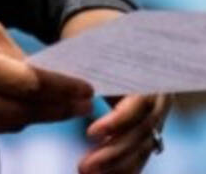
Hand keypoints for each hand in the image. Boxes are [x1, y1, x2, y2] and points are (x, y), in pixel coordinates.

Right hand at [0, 7, 92, 148]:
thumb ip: (17, 57)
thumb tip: (50, 82)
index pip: (29, 84)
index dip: (62, 88)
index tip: (87, 89)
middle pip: (24, 111)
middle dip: (58, 107)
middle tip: (82, 103)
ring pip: (10, 126)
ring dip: (35, 116)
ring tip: (57, 105)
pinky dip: (6, 122)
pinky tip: (17, 109)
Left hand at [61, 9, 170, 173]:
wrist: (119, 45)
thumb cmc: (99, 45)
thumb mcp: (93, 48)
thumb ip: (82, 65)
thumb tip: (45, 77)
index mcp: (149, 72)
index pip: (140, 103)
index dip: (118, 122)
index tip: (90, 133)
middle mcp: (160, 98)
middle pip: (143, 132)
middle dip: (114, 153)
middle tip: (82, 167)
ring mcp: (158, 117)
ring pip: (143, 148)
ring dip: (116, 166)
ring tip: (85, 172)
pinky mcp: (149, 132)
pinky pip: (140, 155)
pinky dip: (123, 169)